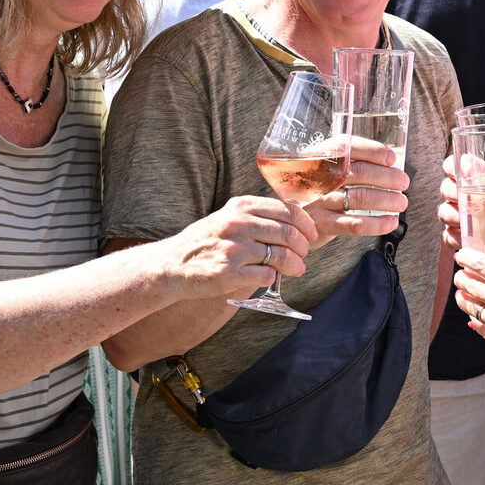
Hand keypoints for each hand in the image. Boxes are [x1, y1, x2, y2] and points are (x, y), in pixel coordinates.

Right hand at [165, 195, 315, 299]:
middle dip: (303, 247)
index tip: (311, 235)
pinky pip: (266, 275)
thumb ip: (258, 215)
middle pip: (288, 233)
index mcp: (241, 206)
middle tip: (304, 255)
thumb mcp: (229, 217)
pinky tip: (268, 277)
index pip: (288, 210)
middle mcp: (238, 224)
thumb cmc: (207, 241)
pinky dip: (272, 277)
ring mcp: (233, 248)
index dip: (306, 225)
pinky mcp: (229, 273)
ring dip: (294, 265)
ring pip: (281, 255)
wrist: (172, 264)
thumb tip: (297, 221)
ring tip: (296, 269)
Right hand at [309, 138, 407, 244]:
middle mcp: (320, 177)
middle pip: (360, 172)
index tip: (392, 158)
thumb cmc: (317, 188)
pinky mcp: (323, 224)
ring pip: (361, 198)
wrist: (287, 216)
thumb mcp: (327, 169)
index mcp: (321, 157)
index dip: (374, 151)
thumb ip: (353, 162)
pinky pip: (354, 224)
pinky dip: (377, 223)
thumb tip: (393, 159)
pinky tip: (390, 222)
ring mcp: (320, 201)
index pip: (349, 147)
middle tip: (403, 182)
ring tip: (401, 202)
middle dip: (389, 177)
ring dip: (387, 200)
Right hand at [439, 155, 484, 248]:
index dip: (452, 166)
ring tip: (468, 222)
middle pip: (446, 188)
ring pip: (444, 212)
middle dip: (454, 193)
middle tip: (469, 198)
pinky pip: (448, 236)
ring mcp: (454, 213)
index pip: (451, 164)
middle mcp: (457, 192)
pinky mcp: (455, 233)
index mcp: (469, 174)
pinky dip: (455, 238)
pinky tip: (466, 241)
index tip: (464, 170)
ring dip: (454, 216)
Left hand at [452, 247, 484, 372]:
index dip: (466, 258)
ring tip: (462, 293)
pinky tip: (474, 314)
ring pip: (468, 305)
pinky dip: (474, 317)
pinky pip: (476, 324)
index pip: (480, 264)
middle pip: (468, 284)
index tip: (461, 256)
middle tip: (460, 275)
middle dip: (460, 277)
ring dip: (462, 297)